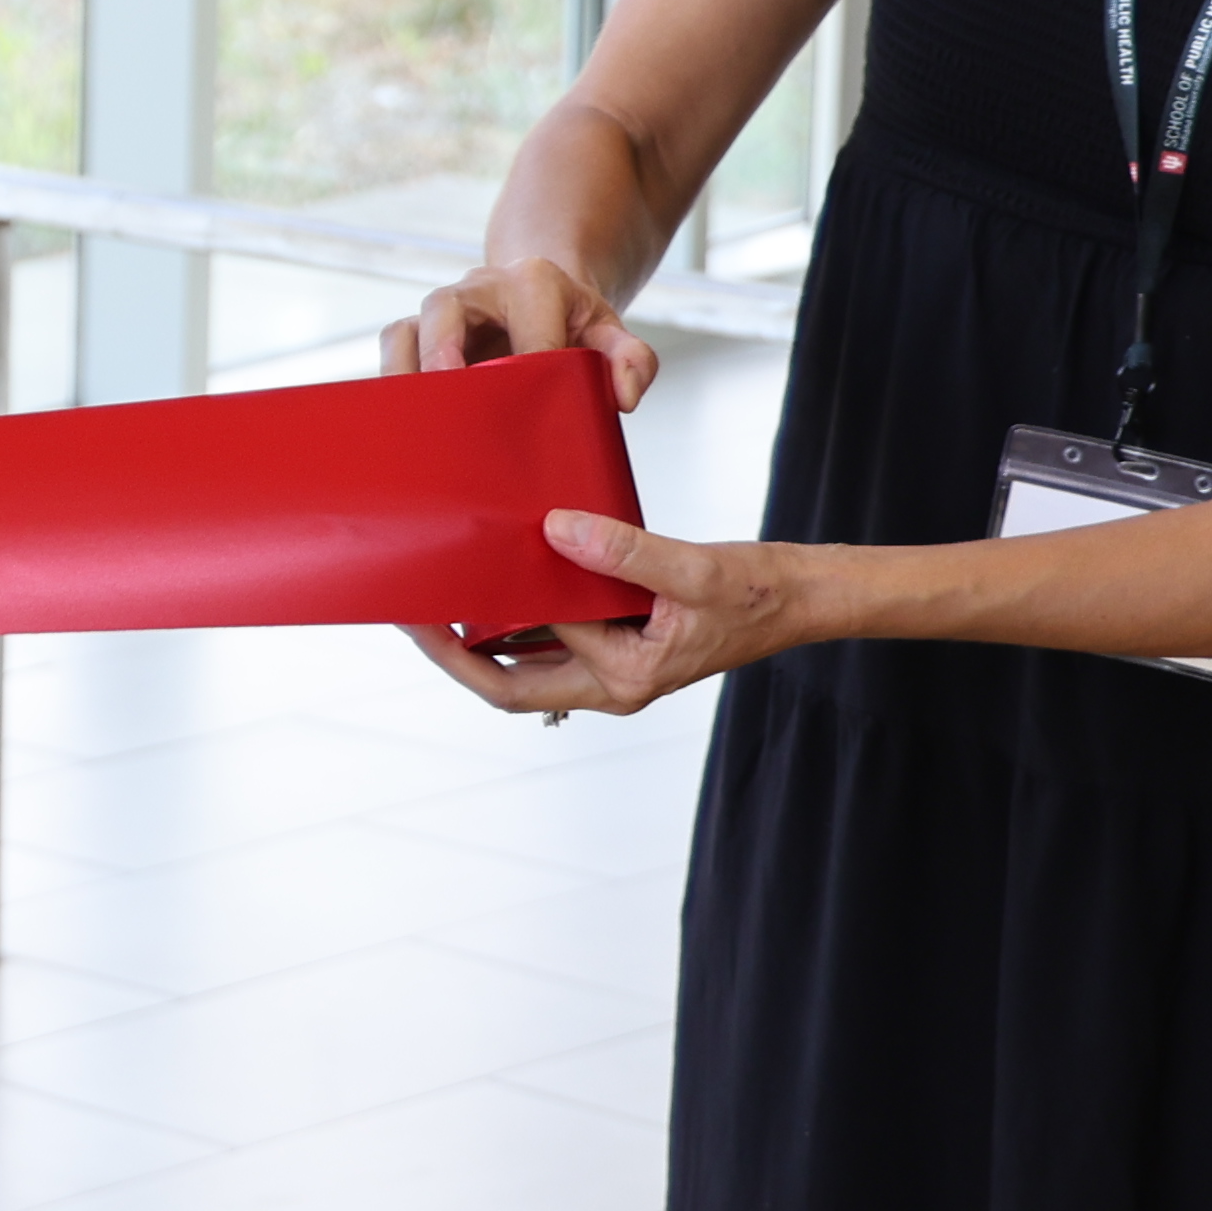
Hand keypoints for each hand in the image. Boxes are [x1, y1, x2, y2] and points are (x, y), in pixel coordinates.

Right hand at [383, 253, 660, 411]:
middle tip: (446, 391)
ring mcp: (442, 311)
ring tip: (414, 414)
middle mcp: (479, 288)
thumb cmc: (574, 326)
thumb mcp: (613, 336)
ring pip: (406, 328)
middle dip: (442, 349)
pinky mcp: (418, 334)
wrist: (540, 299)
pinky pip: (393, 348)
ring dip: (405, 371)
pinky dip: (393, 380)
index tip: (536, 406)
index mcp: (534, 281)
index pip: (530, 324)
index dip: (531, 362)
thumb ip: (633, 361)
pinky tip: (406, 420)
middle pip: (446, 307)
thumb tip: (624, 396)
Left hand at [401, 507, 804, 720]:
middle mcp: (611, 680)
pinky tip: (504, 566)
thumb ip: (624, 553)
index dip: (459, 651)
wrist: (801, 595)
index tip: (419, 616)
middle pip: (508, 677)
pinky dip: (526, 601)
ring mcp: (614, 661)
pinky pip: (558, 626)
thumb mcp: (691, 568)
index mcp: (622, 679)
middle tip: (410, 604)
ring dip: (487, 623)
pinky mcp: (621, 635)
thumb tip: (556, 530)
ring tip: (443, 581)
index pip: (515, 676)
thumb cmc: (758, 593)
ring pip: (530, 652)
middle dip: (455, 646)